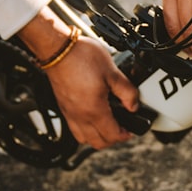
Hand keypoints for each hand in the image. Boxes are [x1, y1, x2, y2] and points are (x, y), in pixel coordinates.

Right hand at [17, 7, 138, 149]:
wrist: (58, 48)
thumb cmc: (80, 57)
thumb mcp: (112, 72)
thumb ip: (127, 91)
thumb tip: (133, 105)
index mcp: (94, 110)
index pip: (112, 135)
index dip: (125, 135)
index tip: (131, 129)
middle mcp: (79, 116)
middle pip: (97, 142)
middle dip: (113, 139)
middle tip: (122, 128)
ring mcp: (69, 112)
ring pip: (84, 139)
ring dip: (98, 137)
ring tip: (108, 125)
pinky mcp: (63, 107)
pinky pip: (74, 128)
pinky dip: (85, 130)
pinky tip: (92, 118)